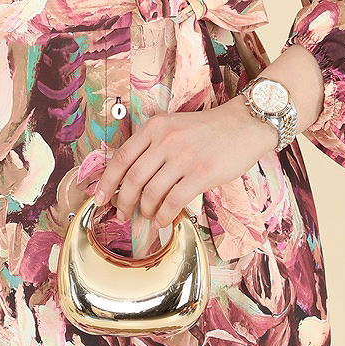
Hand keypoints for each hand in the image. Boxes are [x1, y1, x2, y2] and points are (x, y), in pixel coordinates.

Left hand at [92, 100, 267, 229]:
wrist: (244, 125)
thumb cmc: (208, 130)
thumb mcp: (174, 126)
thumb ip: (152, 145)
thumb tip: (131, 178)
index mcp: (154, 127)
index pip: (121, 157)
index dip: (107, 181)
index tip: (100, 198)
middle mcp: (165, 140)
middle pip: (133, 178)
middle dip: (123, 202)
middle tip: (122, 215)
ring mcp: (184, 157)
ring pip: (151, 193)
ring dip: (145, 211)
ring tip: (148, 217)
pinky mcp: (202, 174)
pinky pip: (173, 201)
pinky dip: (164, 216)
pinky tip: (164, 220)